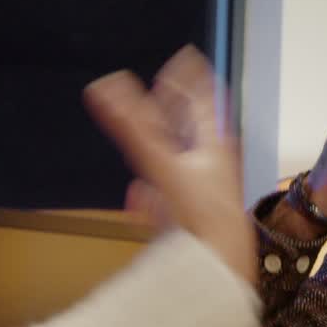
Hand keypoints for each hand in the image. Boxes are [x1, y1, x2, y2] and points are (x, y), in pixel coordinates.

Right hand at [84, 46, 255, 283]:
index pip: (202, 101)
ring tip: (158, 138)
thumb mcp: (163, 164)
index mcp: (212, 147)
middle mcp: (213, 167)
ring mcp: (205, 194)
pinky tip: (140, 198)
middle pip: (195, 131)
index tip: (185, 57)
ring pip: (186, 164)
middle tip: (170, 92)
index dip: (190, 78)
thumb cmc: (201, 216)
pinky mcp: (195, 221)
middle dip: (178, 112)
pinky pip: (173, 198)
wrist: (220, 269)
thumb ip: (134, 127)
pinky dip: (156, 192)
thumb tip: (106, 86)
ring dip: (169, 149)